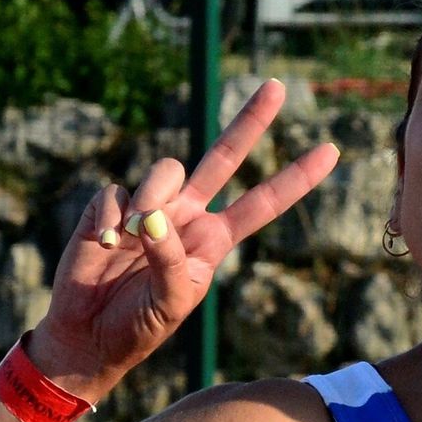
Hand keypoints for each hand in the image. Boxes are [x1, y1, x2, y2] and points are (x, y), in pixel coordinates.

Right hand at [32, 79, 338, 390]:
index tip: (331, 153)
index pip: (263, 203)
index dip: (295, 178)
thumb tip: (151, 218)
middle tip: (278, 86)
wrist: (89, 335)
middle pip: (224, 156)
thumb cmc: (139, 324)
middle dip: (251, 121)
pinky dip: (110, 219)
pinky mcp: (111, 205)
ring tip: (131, 238)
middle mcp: (187, 214)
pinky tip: (102, 245)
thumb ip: (171, 260)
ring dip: (152, 199)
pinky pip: (116, 193)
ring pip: (167, 170)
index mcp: (214, 239)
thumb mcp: (172, 302)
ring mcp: (150, 205)